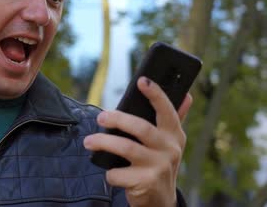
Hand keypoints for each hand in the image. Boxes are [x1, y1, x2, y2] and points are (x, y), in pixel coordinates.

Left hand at [83, 77, 192, 206]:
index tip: (142, 80)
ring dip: (103, 143)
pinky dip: (109, 172)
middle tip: (100, 117)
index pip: (167, 111)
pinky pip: (118, 173)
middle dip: (117, 119)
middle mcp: (169, 149)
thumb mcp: (170, 142)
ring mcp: (158, 167)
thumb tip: (186, 95)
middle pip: (141, 127)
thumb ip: (174, 119)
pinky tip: (109, 171)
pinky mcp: (145, 183)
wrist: (160, 201)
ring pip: (126, 148)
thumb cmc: (159, 163)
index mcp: (174, 135)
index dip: (156, 94)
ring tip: (89, 142)